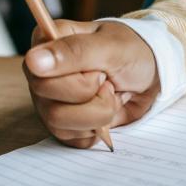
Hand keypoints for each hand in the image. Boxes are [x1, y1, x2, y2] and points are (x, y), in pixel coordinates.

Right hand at [23, 20, 159, 148]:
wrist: (152, 73)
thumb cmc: (131, 52)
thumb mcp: (110, 46)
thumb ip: (73, 51)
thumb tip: (33, 61)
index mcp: (45, 45)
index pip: (39, 77)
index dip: (78, 82)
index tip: (99, 72)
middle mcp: (41, 75)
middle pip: (51, 107)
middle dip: (93, 99)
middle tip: (109, 82)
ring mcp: (50, 102)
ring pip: (60, 125)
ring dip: (98, 114)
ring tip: (111, 95)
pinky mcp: (64, 125)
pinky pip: (73, 140)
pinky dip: (98, 129)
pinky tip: (107, 109)